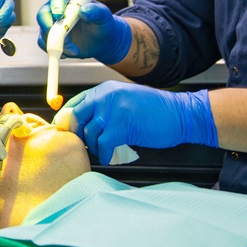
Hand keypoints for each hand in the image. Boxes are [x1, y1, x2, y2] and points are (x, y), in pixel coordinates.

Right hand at [36, 0, 131, 63]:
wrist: (101, 41)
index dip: (57, 7)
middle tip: (59, 37)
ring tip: (73, 49)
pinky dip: (54, 51)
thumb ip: (96, 12)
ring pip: (43, 32)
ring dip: (56, 43)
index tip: (60, 16)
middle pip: (43, 15)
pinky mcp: (51, 39)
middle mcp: (56, 11)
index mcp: (69, 0)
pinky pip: (44, 45)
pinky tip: (68, 53)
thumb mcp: (104, 17)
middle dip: (49, 27)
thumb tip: (84, 10)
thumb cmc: (103, 24)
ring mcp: (52, 25)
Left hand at [52, 81, 217, 163]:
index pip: (75, 102)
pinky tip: (110, 157)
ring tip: (103, 150)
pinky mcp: (121, 127)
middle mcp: (105, 96)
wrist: (180, 114)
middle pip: (76, 118)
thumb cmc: (156, 110)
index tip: (66, 130)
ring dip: (94, 147)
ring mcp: (112, 110)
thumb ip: (106, 106)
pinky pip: (102, 145)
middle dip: (78, 135)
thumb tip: (84, 122)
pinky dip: (104, 155)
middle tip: (84, 145)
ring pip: (89, 134)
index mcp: (105, 89)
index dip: (67, 119)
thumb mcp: (126, 100)